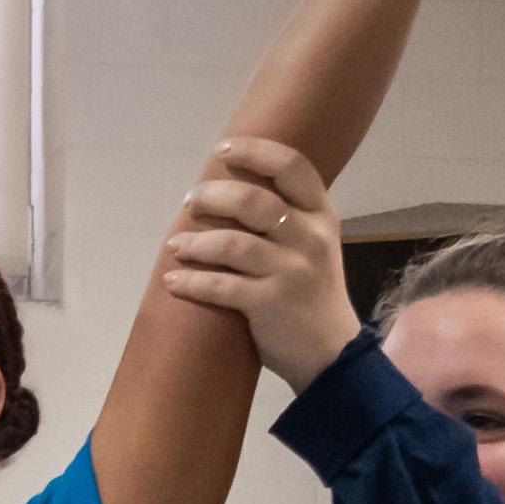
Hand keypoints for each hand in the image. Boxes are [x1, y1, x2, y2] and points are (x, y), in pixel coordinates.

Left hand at [158, 137, 360, 389]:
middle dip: (212, 197)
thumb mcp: (316, 246)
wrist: (331, 353)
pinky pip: (220, 286)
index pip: (292, 167)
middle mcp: (310, 238)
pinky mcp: (270, 304)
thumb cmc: (313, 295)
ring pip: (231, 243)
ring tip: (175, 245)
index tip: (222, 150)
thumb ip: (289, 217)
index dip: (255, 151)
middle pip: (252, 201)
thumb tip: (233, 189)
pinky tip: (173, 281)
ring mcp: (291, 271)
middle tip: (190, 201)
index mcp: (322, 216)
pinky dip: (190, 282)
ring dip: (194, 242)